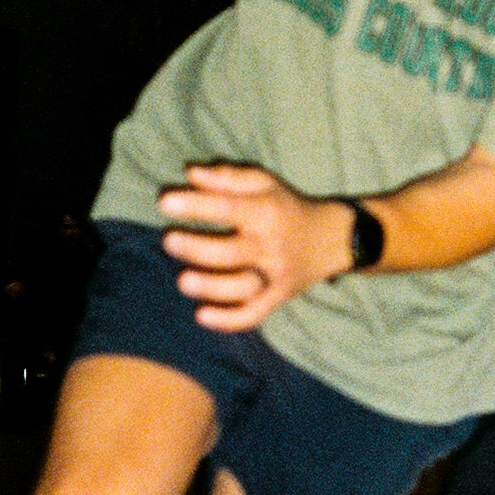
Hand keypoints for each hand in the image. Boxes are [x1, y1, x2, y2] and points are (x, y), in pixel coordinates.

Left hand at [157, 163, 351, 332]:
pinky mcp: (277, 297)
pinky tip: (201, 316)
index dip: (196, 205)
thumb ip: (227, 177)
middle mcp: (270, 245)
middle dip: (197, 248)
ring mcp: (275, 275)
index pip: (228, 208)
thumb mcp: (264, 183)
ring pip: (243, 287)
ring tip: (182, 281)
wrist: (330, 240)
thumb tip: (189, 174)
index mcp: (266, 212)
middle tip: (168, 240)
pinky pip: (254, 314)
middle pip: (232, 252)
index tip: (164, 202)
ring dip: (211, 288)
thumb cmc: (286, 206)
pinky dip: (228, 320)